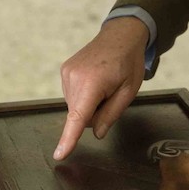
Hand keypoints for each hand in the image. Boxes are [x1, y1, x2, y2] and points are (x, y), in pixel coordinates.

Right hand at [55, 17, 148, 159]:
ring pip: (75, 107)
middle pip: (79, 115)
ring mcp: (66, 73)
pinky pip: (72, 96)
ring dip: (89, 104)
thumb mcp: (128, 91)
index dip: (69, 138)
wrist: (121, 35)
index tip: (59, 154)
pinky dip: (84, 96)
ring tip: (104, 84)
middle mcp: (73, 78)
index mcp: (92, 83)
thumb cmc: (128, 62)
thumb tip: (95, 133)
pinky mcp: (64, 71)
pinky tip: (95, 81)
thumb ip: (111, 114)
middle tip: (111, 94)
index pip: (78, 118)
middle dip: (94, 113)